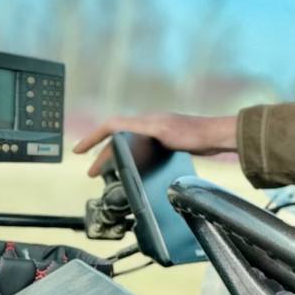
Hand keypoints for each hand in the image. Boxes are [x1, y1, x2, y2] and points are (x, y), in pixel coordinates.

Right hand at [71, 112, 238, 176]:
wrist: (216, 136)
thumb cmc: (193, 134)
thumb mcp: (162, 130)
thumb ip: (141, 128)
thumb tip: (117, 127)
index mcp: (145, 121)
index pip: (111, 126)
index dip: (92, 137)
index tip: (78, 150)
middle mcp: (149, 125)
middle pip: (118, 139)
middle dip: (101, 154)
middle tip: (91, 173)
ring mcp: (158, 134)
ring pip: (128, 145)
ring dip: (115, 158)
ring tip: (106, 173)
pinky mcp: (167, 143)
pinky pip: (140, 151)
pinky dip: (130, 160)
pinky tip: (131, 170)